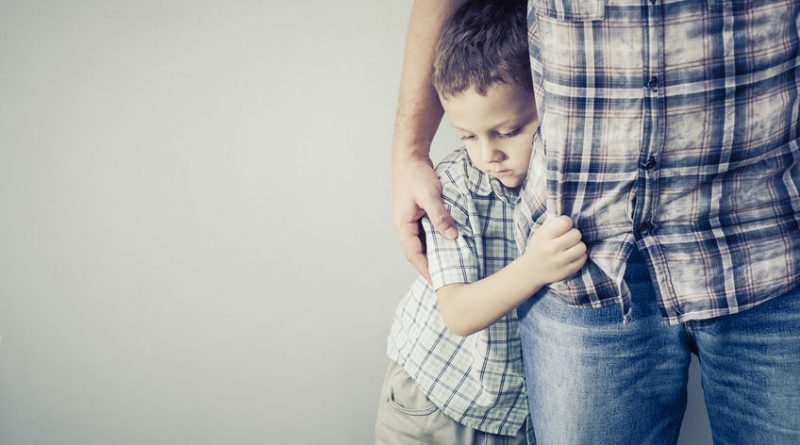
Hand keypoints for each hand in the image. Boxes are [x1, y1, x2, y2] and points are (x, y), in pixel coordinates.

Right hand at [392, 156, 457, 280]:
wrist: (410, 157)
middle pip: (416, 252)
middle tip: (444, 280)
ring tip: (447, 266)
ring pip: (421, 243)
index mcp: (403, 224)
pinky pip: (425, 233)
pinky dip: (434, 241)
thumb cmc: (416, 175)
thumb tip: (452, 236)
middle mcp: (404, 225)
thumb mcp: (430, 196)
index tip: (437, 282)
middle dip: (428, 266)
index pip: (413, 254)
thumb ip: (440, 216)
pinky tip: (446, 245)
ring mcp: (410, 220)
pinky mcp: (416, 214)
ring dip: (432, 254)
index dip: (425, 269)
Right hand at [522, 215, 587, 286]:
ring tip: (571, 247)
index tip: (564, 227)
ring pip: (582, 247)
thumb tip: (568, 216)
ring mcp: (560, 261)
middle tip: (568, 238)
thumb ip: (552, 223)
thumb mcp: (539, 233)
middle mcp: (552, 249)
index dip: (567, 223)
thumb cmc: (538, 248)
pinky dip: (580, 256)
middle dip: (573, 234)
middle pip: (576, 234)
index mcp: (544, 236)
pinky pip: (583, 258)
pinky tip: (572, 256)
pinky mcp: (567, 271)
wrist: (530, 271)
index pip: (565, 222)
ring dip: (578, 246)